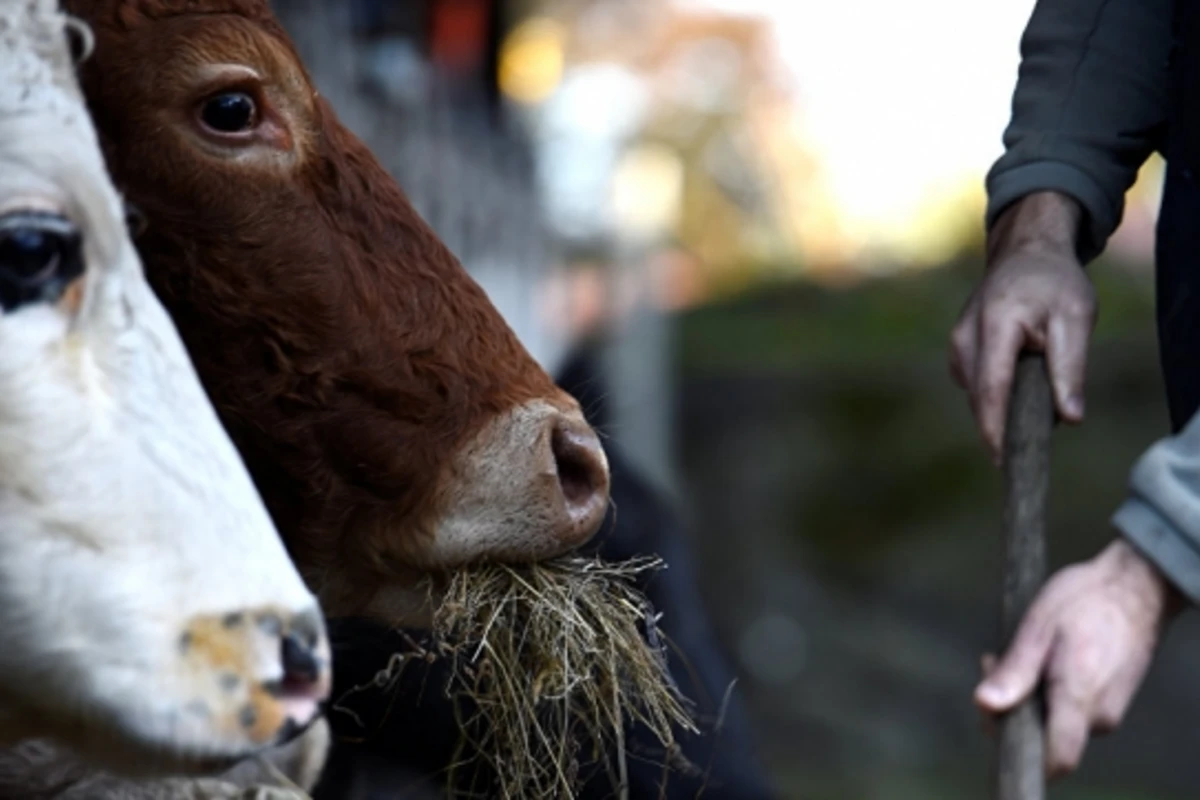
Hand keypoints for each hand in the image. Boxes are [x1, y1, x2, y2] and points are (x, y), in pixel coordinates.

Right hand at [950, 191, 1095, 463]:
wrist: (1025, 253)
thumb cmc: (1055, 283)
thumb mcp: (1076, 317)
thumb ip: (1071, 368)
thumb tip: (1069, 418)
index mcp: (996, 325)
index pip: (991, 389)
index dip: (995, 429)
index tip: (1003, 461)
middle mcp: (966, 336)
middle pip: (981, 397)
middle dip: (1006, 421)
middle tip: (1041, 431)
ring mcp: (957, 343)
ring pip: (977, 393)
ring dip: (1004, 404)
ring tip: (1036, 389)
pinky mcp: (957, 349)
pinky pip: (976, 384)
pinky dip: (997, 391)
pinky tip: (1020, 376)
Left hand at [974, 539, 1182, 777]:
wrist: (1136, 584)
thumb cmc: (1085, 600)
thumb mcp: (1037, 628)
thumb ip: (1014, 673)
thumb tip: (985, 706)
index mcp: (1080, 699)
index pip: (1057, 760)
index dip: (1021, 752)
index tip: (994, 716)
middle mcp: (1099, 716)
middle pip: (1046, 740)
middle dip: (1011, 709)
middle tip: (993, 663)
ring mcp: (1109, 710)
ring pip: (1056, 723)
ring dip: (1028, 696)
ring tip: (1018, 653)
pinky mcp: (1111, 700)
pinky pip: (1072, 711)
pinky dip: (1048, 692)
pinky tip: (1040, 658)